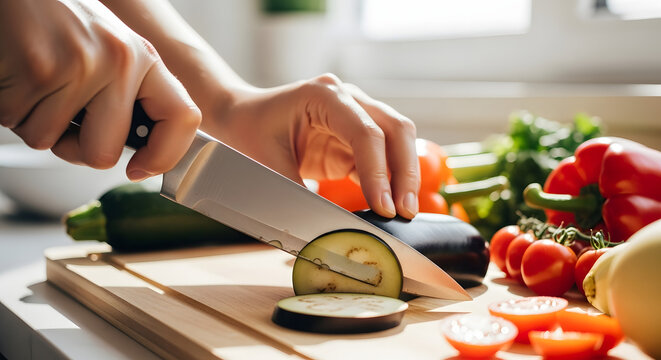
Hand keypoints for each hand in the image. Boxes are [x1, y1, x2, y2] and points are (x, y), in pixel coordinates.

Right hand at [0, 0, 199, 180]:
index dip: (165, 156)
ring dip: (35, 123)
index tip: (140, 168)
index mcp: (143, 58)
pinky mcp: (36, 70)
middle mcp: (119, 61)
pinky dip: (10, 110)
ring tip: (37, 84)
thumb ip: (131, 94)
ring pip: (50, 142)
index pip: (183, 118)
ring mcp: (78, 66)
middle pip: (103, 154)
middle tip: (64, 120)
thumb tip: (144, 150)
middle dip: (76, 149)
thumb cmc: (59, 21)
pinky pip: (18, 123)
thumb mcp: (111, 49)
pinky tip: (17, 77)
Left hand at [206, 74, 419, 218]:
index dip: (378, 171)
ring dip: (404, 176)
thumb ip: (298, 194)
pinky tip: (389, 206)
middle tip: (404, 212)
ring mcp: (354, 115)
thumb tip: (327, 230)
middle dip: (405, 172)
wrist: (238, 118)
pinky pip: (383, 157)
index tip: (385, 207)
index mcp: (323, 95)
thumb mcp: (266, 165)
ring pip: (397, 140)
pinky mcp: (353, 137)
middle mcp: (346, 98)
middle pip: (395, 129)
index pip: (365, 131)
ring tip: (403, 213)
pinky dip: (389, 181)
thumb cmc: (247, 133)